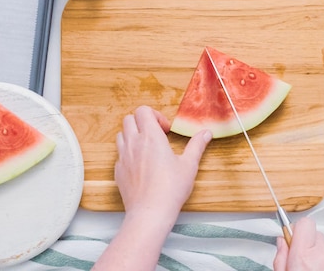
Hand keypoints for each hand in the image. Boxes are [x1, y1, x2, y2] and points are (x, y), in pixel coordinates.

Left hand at [115, 105, 211, 221]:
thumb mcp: (189, 165)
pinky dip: (128, 153)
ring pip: (121, 135)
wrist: (150, 212)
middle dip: (142, 123)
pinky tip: (141, 166)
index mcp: (151, 137)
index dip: (155, 115)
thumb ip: (196, 145)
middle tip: (156, 136)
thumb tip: (206, 133)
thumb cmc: (170, 189)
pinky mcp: (118, 171)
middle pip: (129, 119)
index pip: (143, 110)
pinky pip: (119, 154)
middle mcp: (134, 143)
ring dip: (133, 136)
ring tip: (147, 149)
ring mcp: (123, 157)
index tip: (165, 129)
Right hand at [273, 217, 323, 270]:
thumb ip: (281, 257)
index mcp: (303, 257)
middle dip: (309, 244)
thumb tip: (282, 242)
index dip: (298, 229)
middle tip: (303, 260)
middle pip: (317, 236)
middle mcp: (323, 258)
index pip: (305, 223)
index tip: (294, 237)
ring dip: (321, 258)